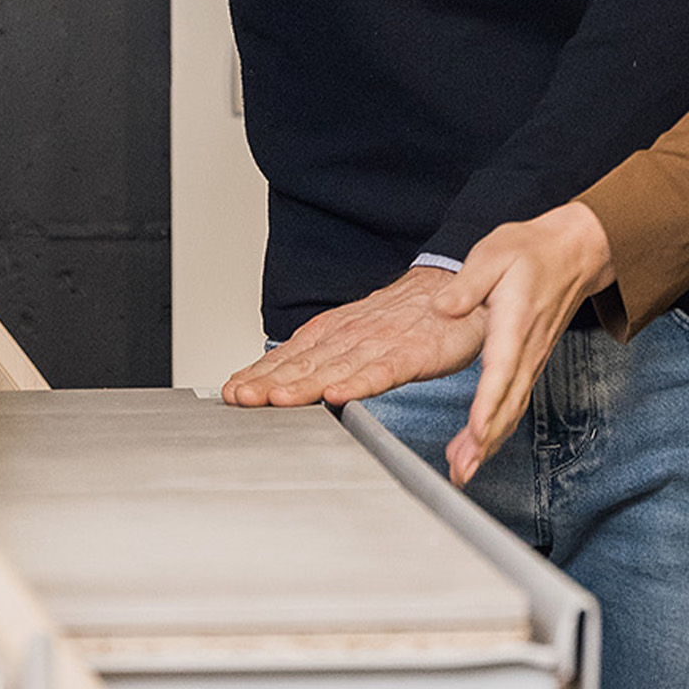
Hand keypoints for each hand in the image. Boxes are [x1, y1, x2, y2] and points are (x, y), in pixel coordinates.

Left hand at [223, 266, 487, 407]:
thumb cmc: (409, 317)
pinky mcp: (412, 354)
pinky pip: (381, 372)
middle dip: (268, 382)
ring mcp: (380, 345)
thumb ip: (327, 359)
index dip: (260, 374)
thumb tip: (287, 380)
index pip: (290, 357)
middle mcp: (351, 336)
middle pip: (303, 364)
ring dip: (302, 386)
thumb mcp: (360, 334)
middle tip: (239, 398)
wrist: (456, 289)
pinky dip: (358, 384)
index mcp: (336, 333)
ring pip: (334, 369)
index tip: (233, 391)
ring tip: (274, 399)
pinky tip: (338, 396)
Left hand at [436, 201, 615, 485]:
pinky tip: (478, 449)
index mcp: (515, 323)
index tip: (476, 430)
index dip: (488, 403)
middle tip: (462, 470)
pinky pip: (515, 405)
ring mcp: (531, 361)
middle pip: (508, 404)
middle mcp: (526, 350)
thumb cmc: (531, 252)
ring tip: (464, 471)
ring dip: (489, 444)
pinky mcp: (529, 365)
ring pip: (512, 411)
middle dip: (485, 441)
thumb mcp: (494, 253)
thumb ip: (468, 282)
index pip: (501, 370)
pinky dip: (497, 430)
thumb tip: (443, 306)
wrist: (574, 253)